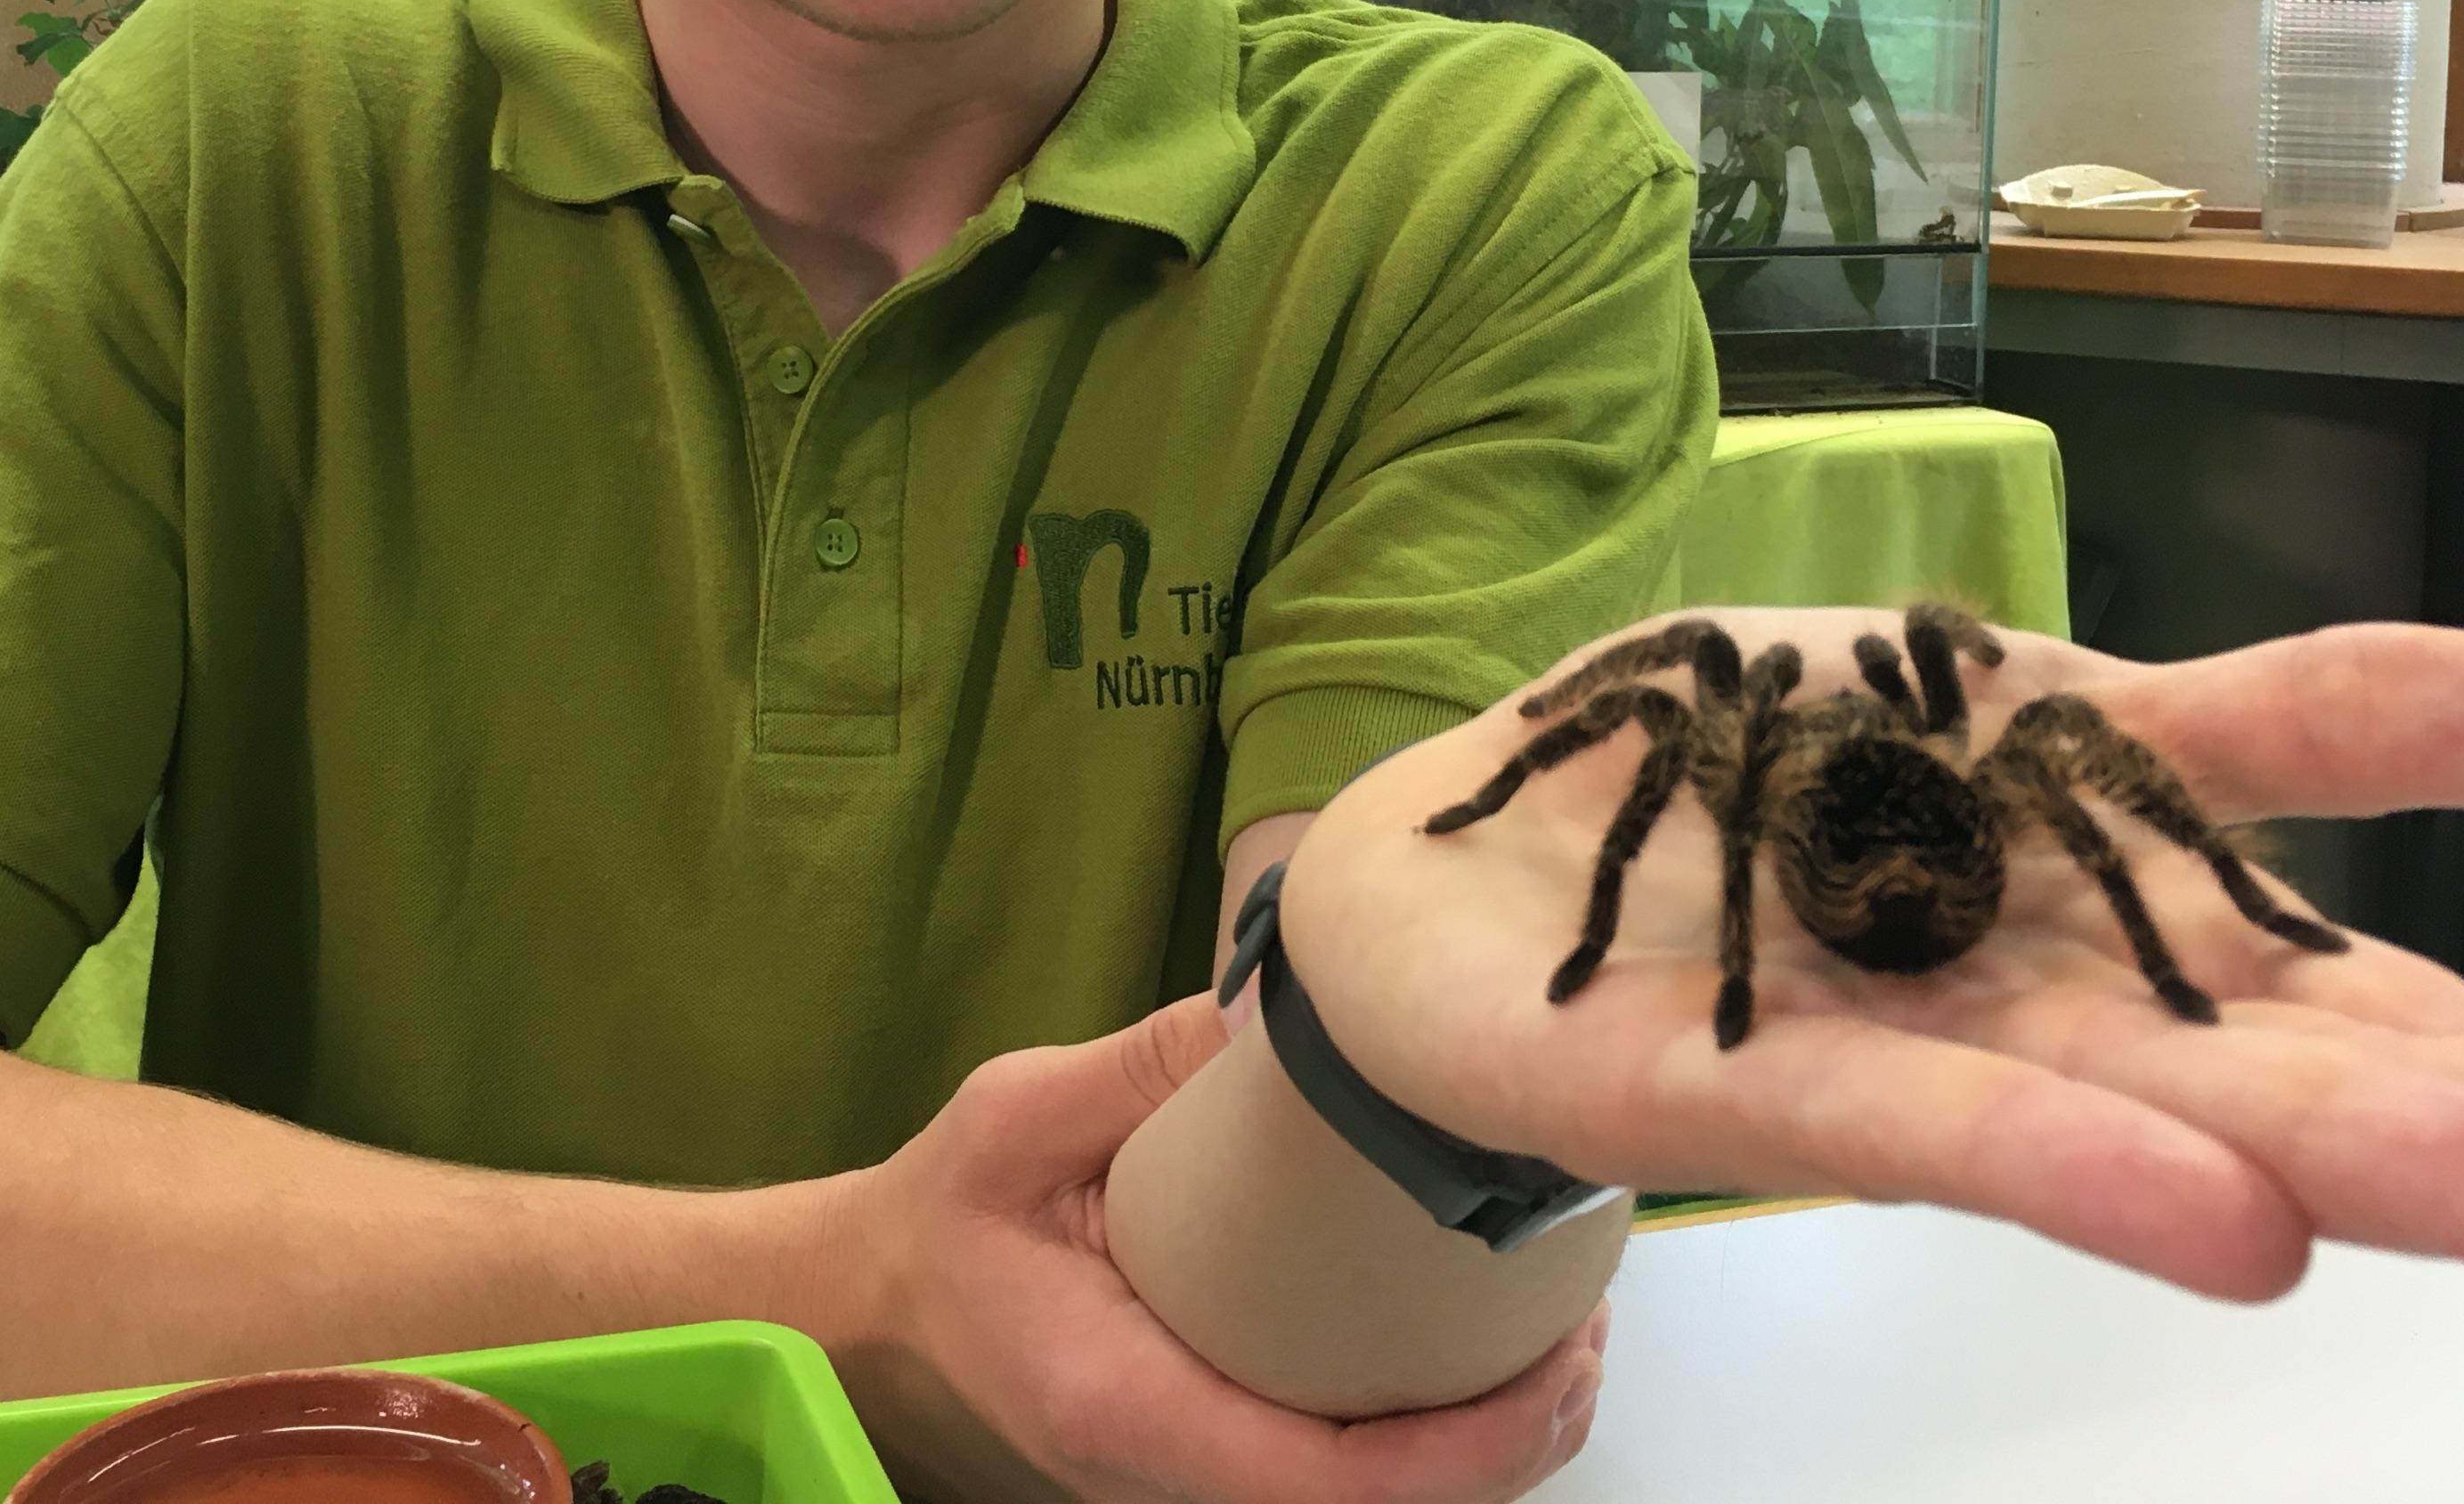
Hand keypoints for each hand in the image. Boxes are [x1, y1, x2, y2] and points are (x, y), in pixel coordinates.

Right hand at [825, 997, 1604, 1503]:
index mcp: (1126, 1406)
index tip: (1560, 1365)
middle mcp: (1169, 1472)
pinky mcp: (1213, 1453)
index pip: (1327, 1483)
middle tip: (1595, 1324)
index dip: (1468, 1448)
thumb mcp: (1015, 1119)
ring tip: (1571, 1329)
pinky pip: (1342, 1474)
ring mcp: (1194, 1476)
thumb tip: (1273, 1006)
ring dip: (1488, 1443)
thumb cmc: (937, 1222)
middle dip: (1512, 1442)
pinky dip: (1434, 1433)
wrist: (868, 1309)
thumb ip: (1138, 1068)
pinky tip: (1484, 1345)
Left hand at [1284, 612, 2463, 1301]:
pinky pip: (1911, 1121)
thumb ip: (2309, 726)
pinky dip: (2067, 1160)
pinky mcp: (1721, 1082)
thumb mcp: (2069, 713)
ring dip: (2356, 1168)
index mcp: (2144, 945)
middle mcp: (2061, 1028)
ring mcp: (1905, 1065)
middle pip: (2320, 1085)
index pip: (2412, 1008)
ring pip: (2155, 1122)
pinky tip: (2223, 1220)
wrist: (1475, 852)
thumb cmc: (1781, 786)